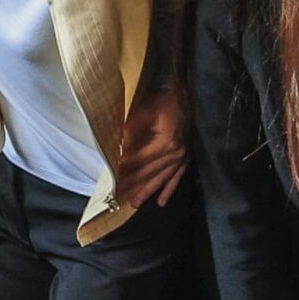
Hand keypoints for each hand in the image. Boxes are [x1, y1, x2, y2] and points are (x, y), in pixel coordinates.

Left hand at [116, 87, 190, 207]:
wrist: (187, 95)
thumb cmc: (165, 101)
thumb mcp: (144, 112)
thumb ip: (130, 131)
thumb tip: (117, 148)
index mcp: (166, 143)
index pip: (139, 159)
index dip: (124, 168)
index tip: (111, 175)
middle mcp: (176, 154)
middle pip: (149, 172)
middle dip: (132, 184)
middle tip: (117, 195)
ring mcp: (182, 157)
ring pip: (162, 178)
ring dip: (148, 191)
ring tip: (135, 204)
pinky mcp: (186, 157)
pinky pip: (177, 177)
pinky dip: (169, 189)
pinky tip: (162, 201)